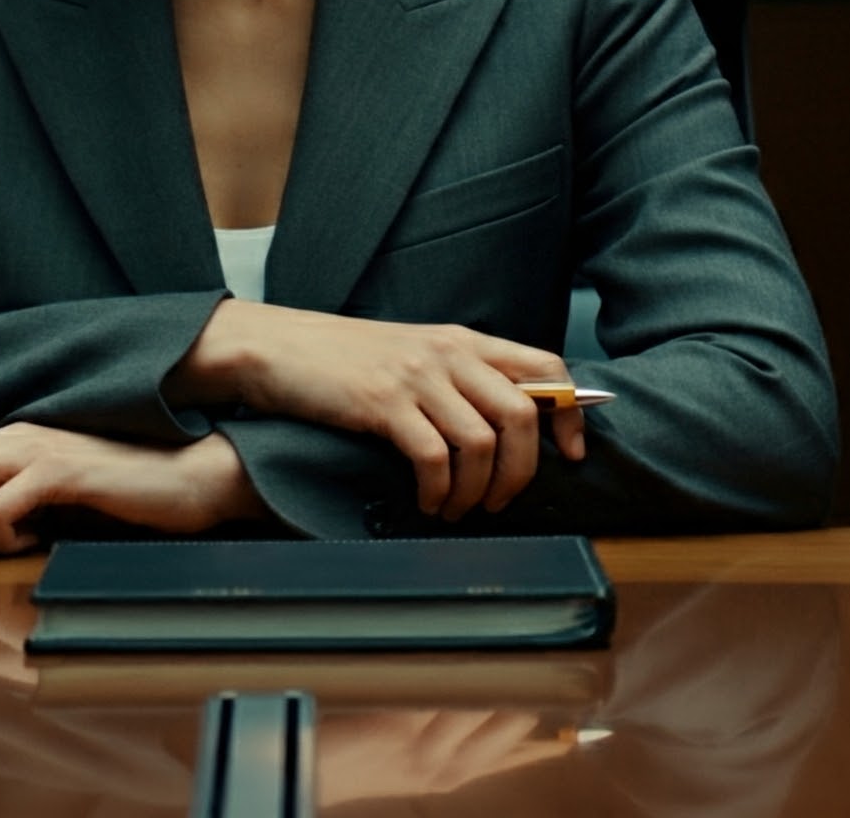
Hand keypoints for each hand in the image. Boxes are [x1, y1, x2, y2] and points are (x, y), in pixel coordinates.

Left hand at [0, 422, 265, 556]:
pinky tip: (29, 544)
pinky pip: (2, 504)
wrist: (188, 477)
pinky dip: (0, 534)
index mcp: (2, 442)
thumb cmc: (119, 495)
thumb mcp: (47, 501)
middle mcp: (11, 437)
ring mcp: (37, 450)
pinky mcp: (64, 471)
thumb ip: (3, 506)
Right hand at [172, 302, 585, 518]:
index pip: (544, 365)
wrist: (278, 347)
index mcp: (461, 340)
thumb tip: (514, 426)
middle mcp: (446, 352)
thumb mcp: (413, 356)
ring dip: (478, 491)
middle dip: (523, 471)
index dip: (571, 413)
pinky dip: (439, 492)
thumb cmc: (345, 360)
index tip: (571, 455)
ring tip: (458, 509)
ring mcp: (415, 375)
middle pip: (523, 412)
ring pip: (483, 442)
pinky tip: (427, 503)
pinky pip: (434, 458)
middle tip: (500, 501)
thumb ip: (460, 378)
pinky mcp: (382, 403)